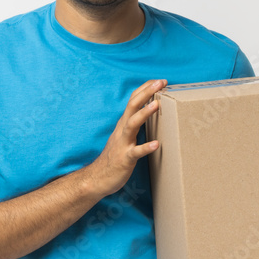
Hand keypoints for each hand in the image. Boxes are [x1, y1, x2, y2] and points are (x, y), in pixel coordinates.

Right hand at [85, 78, 166, 197]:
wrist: (97, 178)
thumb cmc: (115, 157)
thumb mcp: (124, 136)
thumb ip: (134, 124)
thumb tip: (149, 113)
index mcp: (123, 124)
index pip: (133, 100)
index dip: (145, 89)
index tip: (159, 80)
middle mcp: (122, 130)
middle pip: (132, 106)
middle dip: (146, 92)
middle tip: (161, 82)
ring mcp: (123, 144)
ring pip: (132, 124)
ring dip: (144, 113)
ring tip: (157, 104)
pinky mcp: (125, 159)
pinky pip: (135, 152)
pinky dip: (145, 147)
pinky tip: (156, 144)